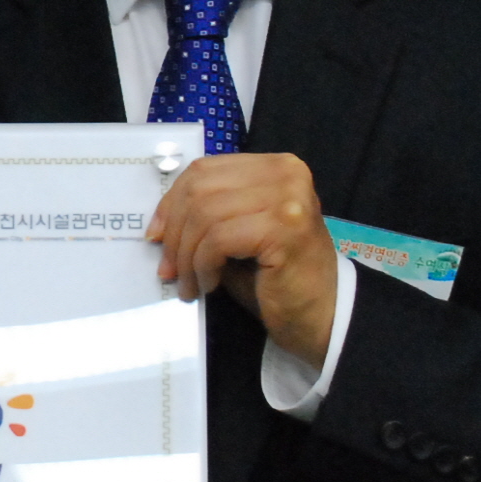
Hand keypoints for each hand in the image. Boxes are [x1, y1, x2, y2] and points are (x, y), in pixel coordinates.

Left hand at [148, 153, 337, 360]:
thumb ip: (209, 214)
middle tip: (169, 269)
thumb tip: (159, 223)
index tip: (156, 235)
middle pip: (200, 189)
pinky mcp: (284, 228)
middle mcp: (285, 173)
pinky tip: (210, 284)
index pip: (204, 170)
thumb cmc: (278, 278)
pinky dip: (204, 265)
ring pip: (205, 215)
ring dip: (187, 255)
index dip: (171, 202)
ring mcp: (288, 198)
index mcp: (274, 166)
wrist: (324, 315)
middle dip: (174, 233)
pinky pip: (218, 239)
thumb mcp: (238, 234)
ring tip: (189, 284)